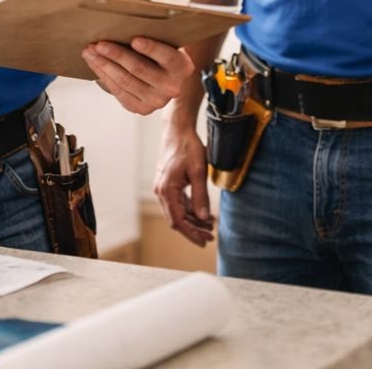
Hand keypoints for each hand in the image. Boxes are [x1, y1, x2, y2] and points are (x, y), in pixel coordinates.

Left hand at [82, 37, 193, 114]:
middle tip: (99, 44)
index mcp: (183, 67)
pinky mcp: (141, 109)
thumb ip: (155, 36)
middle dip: (116, 55)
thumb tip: (125, 25)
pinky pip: (118, 92)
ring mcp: (157, 101)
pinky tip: (95, 64)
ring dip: (104, 65)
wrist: (165, 77)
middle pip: (140, 69)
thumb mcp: (166, 43)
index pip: (167, 57)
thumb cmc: (161, 52)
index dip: (151, 48)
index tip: (134, 40)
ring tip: (90, 52)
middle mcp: (172, 87)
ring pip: (125, 81)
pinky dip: (104, 76)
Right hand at [153, 117, 214, 246]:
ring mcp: (163, 188)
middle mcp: (161, 192)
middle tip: (210, 237)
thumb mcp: (198, 171)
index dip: (192, 233)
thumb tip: (204, 219)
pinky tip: (202, 213)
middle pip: (176, 219)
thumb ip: (201, 196)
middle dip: (193, 229)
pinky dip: (190, 209)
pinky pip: (178, 202)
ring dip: (192, 220)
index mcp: (166, 190)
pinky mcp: (168, 184)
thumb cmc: (188, 147)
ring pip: (177, 211)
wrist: (178, 129)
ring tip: (210, 226)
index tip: (204, 241)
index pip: (178, 221)